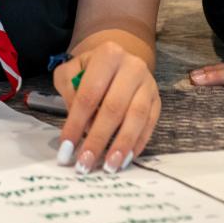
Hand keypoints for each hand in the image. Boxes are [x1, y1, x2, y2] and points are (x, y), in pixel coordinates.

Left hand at [53, 41, 160, 174]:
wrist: (117, 60)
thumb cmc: (89, 70)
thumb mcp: (70, 72)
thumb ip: (68, 91)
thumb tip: (80, 124)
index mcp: (107, 55)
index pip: (89, 95)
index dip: (76, 123)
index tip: (66, 148)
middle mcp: (132, 67)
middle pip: (114, 108)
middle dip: (98, 139)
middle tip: (85, 163)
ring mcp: (148, 84)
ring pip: (136, 117)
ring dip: (121, 145)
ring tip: (109, 166)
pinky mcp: (158, 99)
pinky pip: (149, 124)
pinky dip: (137, 144)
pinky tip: (125, 159)